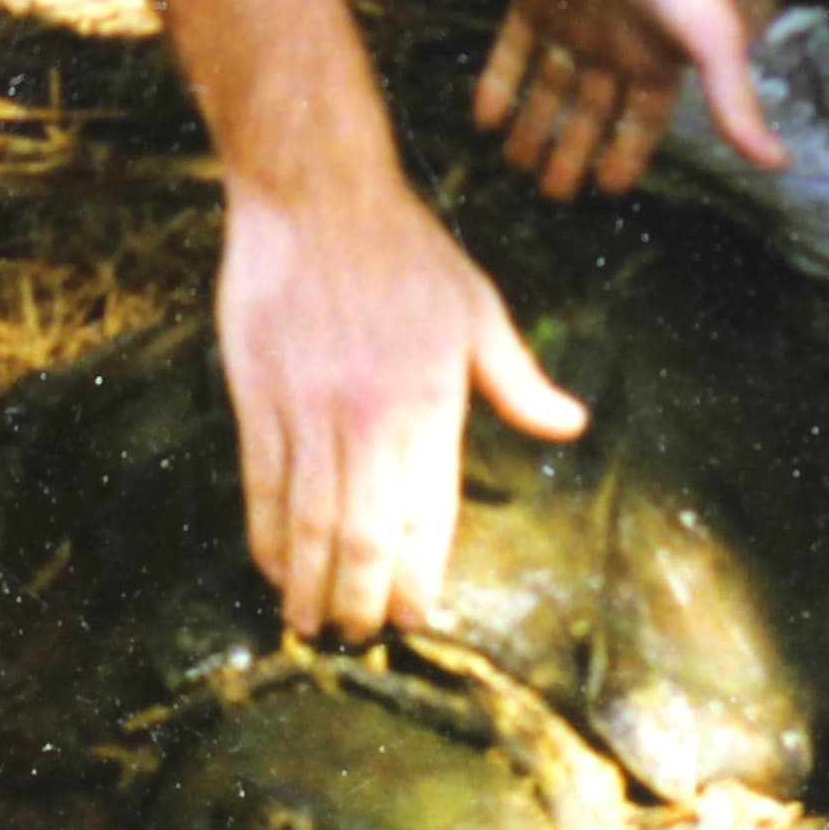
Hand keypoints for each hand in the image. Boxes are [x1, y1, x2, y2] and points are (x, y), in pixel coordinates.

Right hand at [215, 176, 585, 640]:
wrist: (315, 193)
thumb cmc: (404, 250)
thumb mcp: (478, 310)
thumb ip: (519, 381)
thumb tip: (570, 427)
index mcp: (432, 403)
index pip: (426, 516)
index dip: (419, 577)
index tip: (417, 617)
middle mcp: (370, 417)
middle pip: (362, 536)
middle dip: (360, 600)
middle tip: (359, 636)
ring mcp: (308, 410)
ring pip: (307, 522)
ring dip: (307, 583)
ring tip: (311, 624)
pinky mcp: (257, 396)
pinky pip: (261, 484)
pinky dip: (265, 535)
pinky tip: (272, 565)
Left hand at [474, 0, 781, 197]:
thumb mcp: (714, 40)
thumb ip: (736, 104)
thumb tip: (779, 164)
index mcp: (657, 59)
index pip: (640, 124)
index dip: (626, 157)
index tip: (610, 191)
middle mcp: (614, 46)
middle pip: (588, 115)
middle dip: (572, 154)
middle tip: (554, 195)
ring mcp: (572, 22)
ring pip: (548, 89)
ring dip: (533, 128)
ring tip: (516, 167)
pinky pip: (511, 52)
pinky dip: (498, 85)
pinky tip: (482, 121)